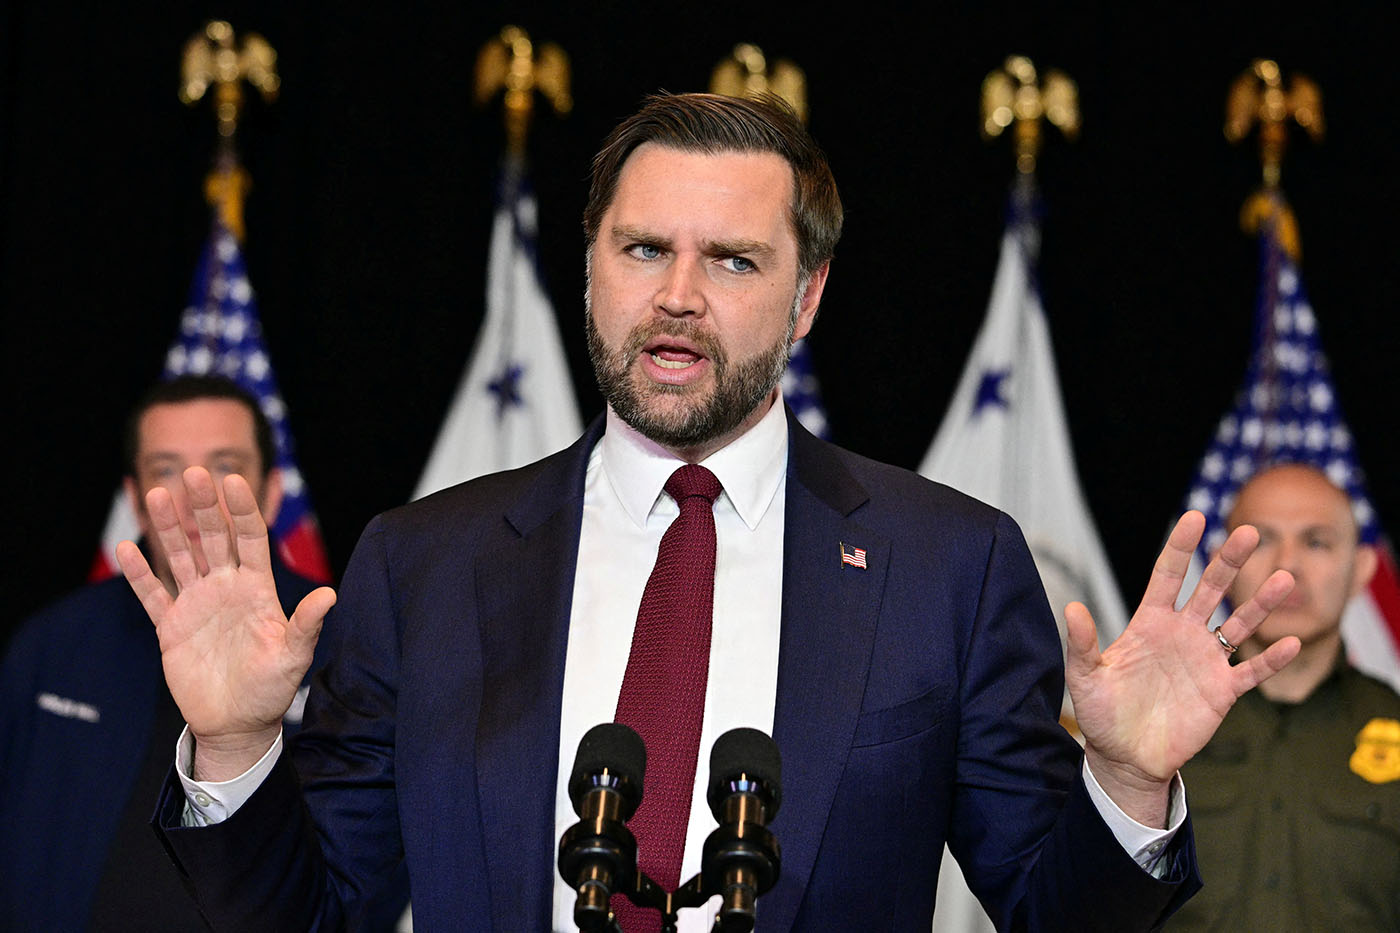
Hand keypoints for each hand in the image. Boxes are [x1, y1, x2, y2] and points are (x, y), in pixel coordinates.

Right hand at [117, 466, 334, 779]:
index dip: (241, 510)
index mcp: (258, 588)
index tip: (233, 480)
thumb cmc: (271, 689)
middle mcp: (226, 588)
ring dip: (170, 528)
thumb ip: (306, 624)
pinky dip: (139, 573)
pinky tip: (127, 547)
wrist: (238, 723)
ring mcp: (197, 604)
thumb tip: (330, 595)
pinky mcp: (171, 626)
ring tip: (157, 494)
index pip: (249, 538)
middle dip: (204, 507)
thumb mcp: (293, 656)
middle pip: (213, 537)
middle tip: (193, 473)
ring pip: (180, 556)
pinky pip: (152, 594)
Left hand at [1064, 510, 1298, 825]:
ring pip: (1239, 625)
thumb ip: (1081, 644)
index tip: (1195, 517)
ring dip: (1261, 604)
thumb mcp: (1085, 678)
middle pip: (1210, 590)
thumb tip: (1071, 609)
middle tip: (1251, 533)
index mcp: (1149, 623)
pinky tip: (1291, 642)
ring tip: (1284, 580)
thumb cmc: (1101, 714)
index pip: (1167, 575)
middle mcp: (1181, 635)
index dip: (1181, 547)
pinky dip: (1271, 659)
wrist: (1124, 757)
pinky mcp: (1221, 692)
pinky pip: (1251, 671)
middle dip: (1229, 561)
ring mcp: (1204, 662)